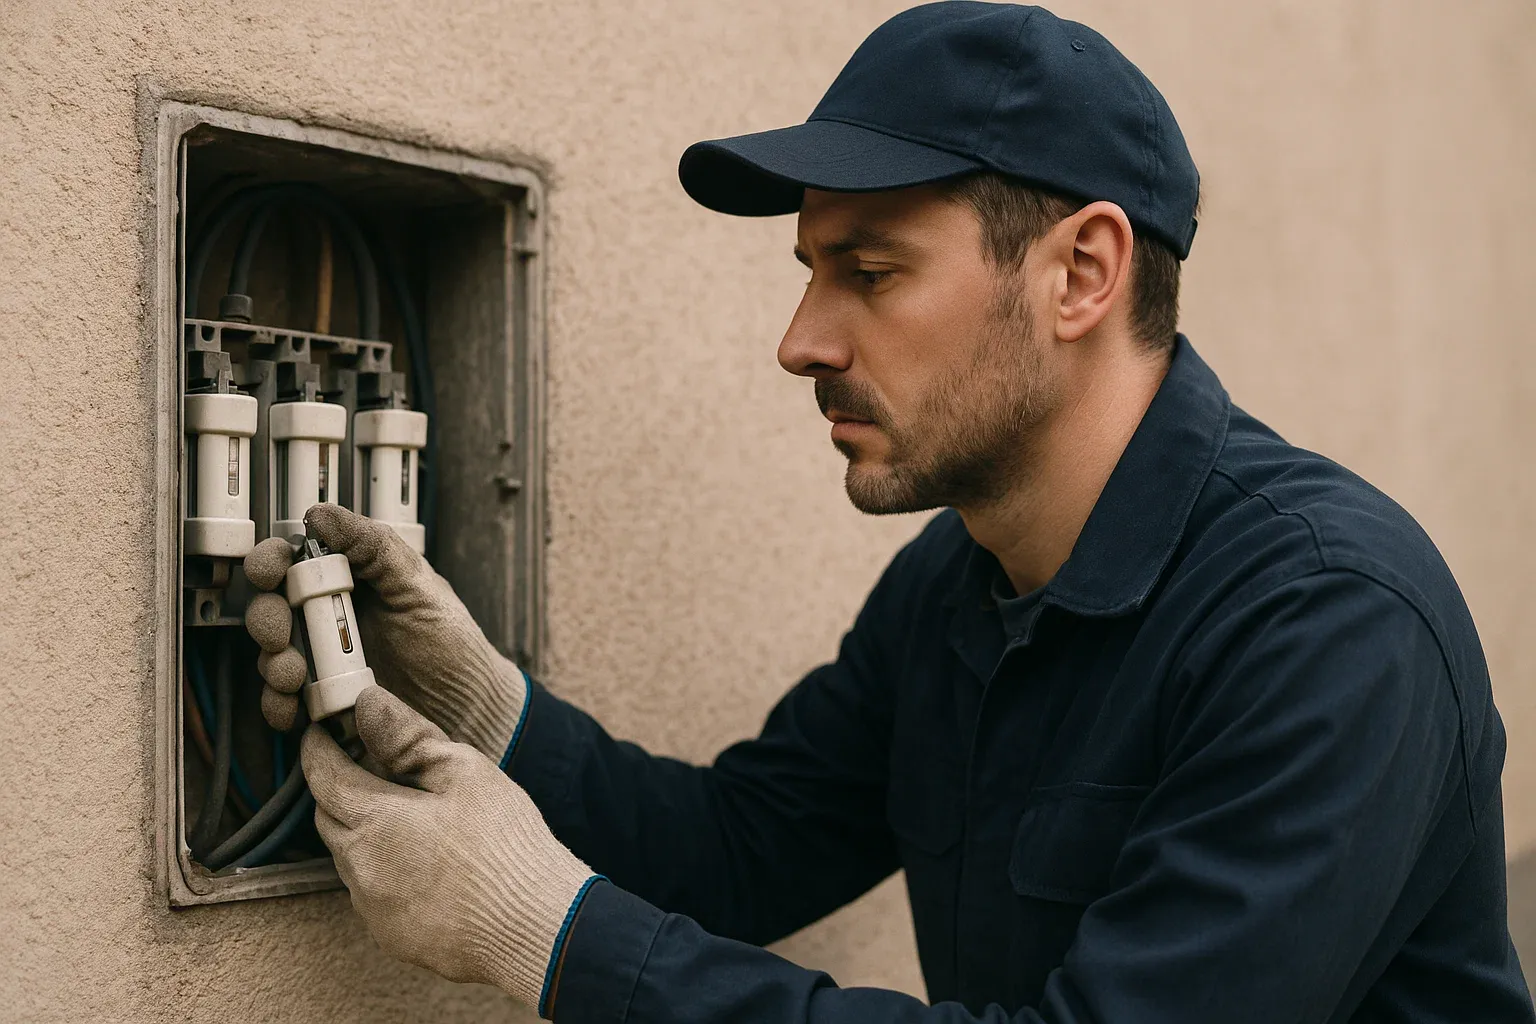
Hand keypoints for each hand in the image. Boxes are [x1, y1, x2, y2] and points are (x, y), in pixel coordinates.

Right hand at [243, 504, 526, 759]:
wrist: (470, 709)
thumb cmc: (452, 645)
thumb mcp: (418, 587)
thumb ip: (374, 548)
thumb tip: (323, 515)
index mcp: (351, 583)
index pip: (293, 562)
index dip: (272, 562)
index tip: (271, 571)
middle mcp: (331, 621)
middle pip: (273, 609)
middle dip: (268, 618)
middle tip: (281, 633)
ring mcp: (324, 664)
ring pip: (273, 657)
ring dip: (273, 664)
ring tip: (295, 675)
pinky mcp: (323, 704)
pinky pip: (285, 704)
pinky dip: (280, 705)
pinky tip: (297, 707)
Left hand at [303, 686, 597, 1010]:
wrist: (536, 925)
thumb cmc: (505, 843)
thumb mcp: (464, 772)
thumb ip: (408, 738)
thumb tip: (366, 704)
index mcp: (374, 820)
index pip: (322, 776)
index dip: (318, 748)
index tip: (321, 730)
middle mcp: (359, 868)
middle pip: (328, 817)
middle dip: (339, 788)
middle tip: (368, 765)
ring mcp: (372, 908)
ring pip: (348, 857)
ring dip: (364, 831)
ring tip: (407, 815)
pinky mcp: (390, 935)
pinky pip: (371, 892)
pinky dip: (384, 868)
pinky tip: (424, 862)